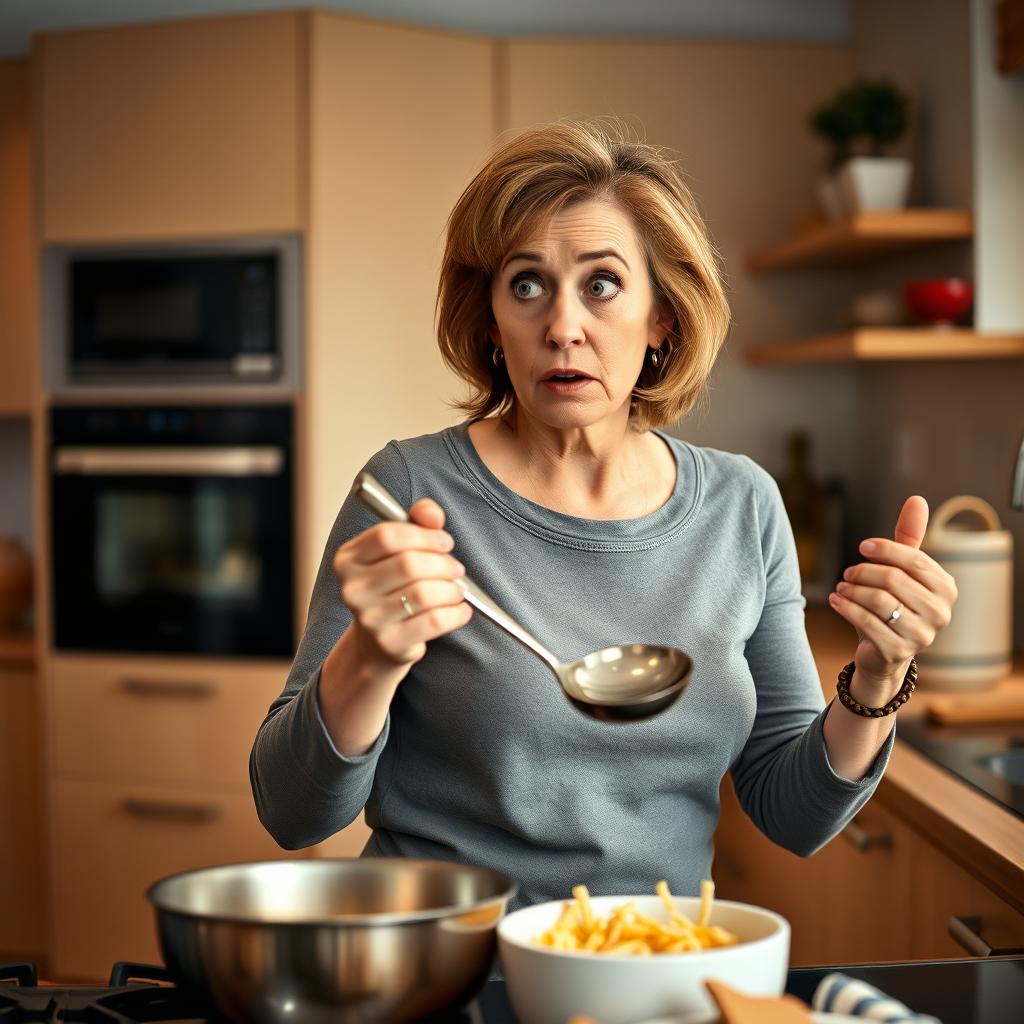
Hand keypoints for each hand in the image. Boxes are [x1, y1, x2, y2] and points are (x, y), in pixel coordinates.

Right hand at [332, 498, 471, 669]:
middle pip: (408, 564)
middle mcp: (352, 589)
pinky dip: (456, 613)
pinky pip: (434, 622)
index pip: (387, 536)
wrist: (379, 642)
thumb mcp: (400, 549)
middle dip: (443, 564)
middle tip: (456, 568)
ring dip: (451, 589)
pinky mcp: (389, 643)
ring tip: (458, 589)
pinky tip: (461, 609)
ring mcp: (368, 618)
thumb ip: (417, 522)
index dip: (424, 535)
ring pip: (423, 594)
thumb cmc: (393, 587)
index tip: (445, 541)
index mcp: (348, 559)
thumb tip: (431, 514)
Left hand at [828, 495, 957, 700]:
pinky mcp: (898, 651)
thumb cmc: (894, 600)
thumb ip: (908, 536)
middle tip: (848, 573)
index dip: (885, 549)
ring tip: (841, 587)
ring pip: (879, 601)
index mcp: (946, 588)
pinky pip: (866, 622)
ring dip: (853, 590)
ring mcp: (922, 635)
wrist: (884, 648)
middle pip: (894, 579)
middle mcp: (941, 613)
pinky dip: (846, 607)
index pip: (914, 560)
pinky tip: (836, 599)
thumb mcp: (902, 569)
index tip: (862, 546)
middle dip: (864, 572)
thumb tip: (917, 499)